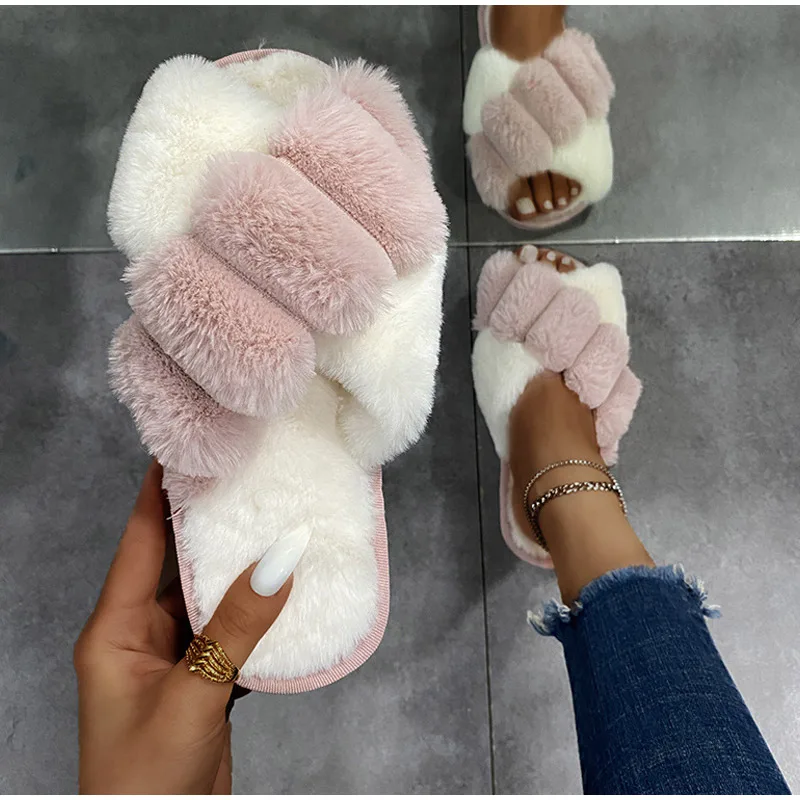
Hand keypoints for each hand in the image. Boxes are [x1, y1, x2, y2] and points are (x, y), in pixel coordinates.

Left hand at [75, 461, 291, 793]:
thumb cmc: (144, 781)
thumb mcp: (191, 696)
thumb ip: (236, 628)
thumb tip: (282, 561)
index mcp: (114, 630)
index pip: (140, 542)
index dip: (162, 492)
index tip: (191, 449)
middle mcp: (140, 634)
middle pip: (176, 561)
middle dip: (211, 521)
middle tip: (250, 476)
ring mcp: (172, 657)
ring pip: (207, 594)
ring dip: (237, 564)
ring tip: (273, 520)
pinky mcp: (201, 678)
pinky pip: (228, 627)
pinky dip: (254, 606)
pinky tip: (281, 586)